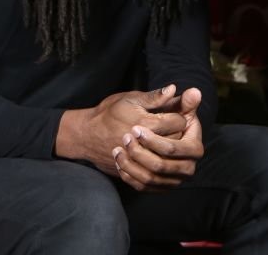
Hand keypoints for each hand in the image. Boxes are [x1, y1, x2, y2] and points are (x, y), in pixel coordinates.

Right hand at [57, 85, 186, 173]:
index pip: (179, 122)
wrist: (87, 135)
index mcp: (146, 123)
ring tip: (164, 143)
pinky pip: (154, 179)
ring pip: (167, 162)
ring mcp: (137, 162)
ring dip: (169, 153)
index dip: (180, 116)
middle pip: (176, 142)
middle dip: (177, 134)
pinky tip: (157, 159)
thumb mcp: (131, 99)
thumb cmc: (110, 113)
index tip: (173, 113)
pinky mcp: (132, 174)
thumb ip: (155, 97)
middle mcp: (143, 145)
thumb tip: (174, 89)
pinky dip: (160, 172)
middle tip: (170, 128)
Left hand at [112, 87, 204, 191]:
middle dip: (139, 153)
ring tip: (118, 149)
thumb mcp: (174, 108)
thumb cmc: (167, 118)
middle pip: (160, 166)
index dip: (153, 140)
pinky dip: (129, 175)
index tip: (135, 128)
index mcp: (195, 148)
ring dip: (131, 164)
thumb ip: (182, 101)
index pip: (172, 149)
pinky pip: (143, 186)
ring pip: (150, 178)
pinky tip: (119, 160)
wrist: (157, 136)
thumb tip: (194, 91)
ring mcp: (174, 180)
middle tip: (125, 138)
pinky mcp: (161, 187)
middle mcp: (188, 167)